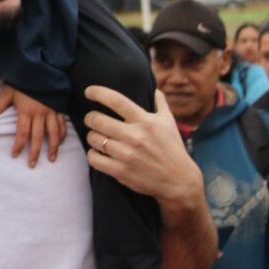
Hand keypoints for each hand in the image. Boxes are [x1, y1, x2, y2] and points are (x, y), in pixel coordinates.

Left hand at [0, 84, 65, 166]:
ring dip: (53, 147)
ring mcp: (51, 111)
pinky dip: (63, 134)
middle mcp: (40, 113)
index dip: (19, 145)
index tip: (15, 155)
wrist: (41, 67)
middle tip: (32, 164)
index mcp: (26, 111)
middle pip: (38, 137)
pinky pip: (62, 124)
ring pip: (54, 133)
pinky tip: (62, 142)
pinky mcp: (59, 108)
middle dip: (35, 152)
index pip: (22, 133)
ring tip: (51, 159)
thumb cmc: (23, 80)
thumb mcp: (8, 91)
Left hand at [82, 86, 202, 207]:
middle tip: (92, 119)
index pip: (116, 101)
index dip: (99, 93)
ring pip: (93, 139)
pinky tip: (98, 153)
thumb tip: (154, 87)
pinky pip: (94, 158)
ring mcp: (126, 155)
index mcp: (145, 122)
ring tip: (97, 137)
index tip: (89, 91)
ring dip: (92, 136)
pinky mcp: (121, 171)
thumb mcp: (169, 122)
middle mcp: (135, 137)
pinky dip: (92, 154)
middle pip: (97, 120)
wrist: (179, 181)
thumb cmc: (172, 149)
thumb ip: (160, 102)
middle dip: (90, 118)